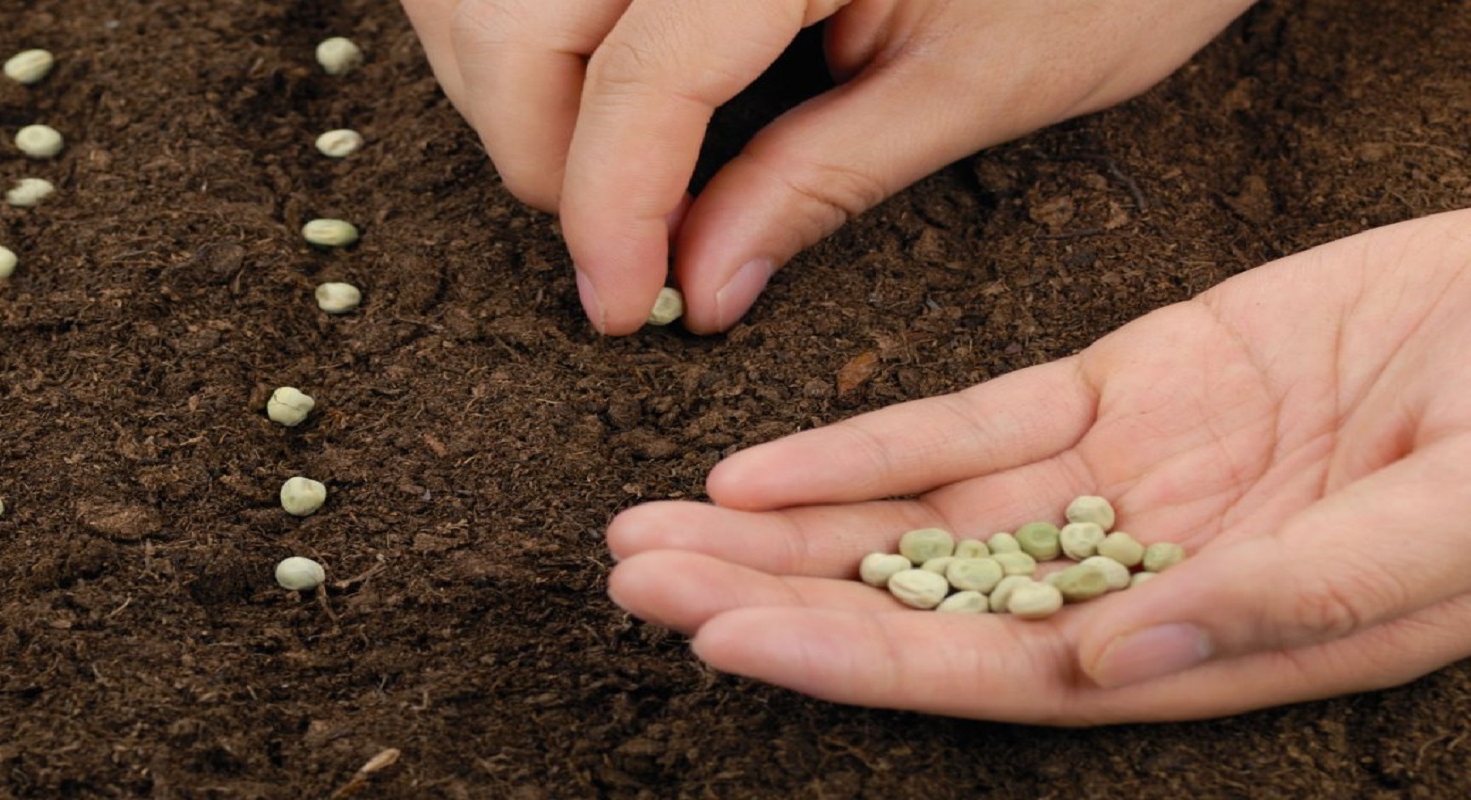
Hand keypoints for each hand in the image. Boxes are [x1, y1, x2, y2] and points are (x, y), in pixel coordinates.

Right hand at [401, 0, 1255, 333]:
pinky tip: (595, 72)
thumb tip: (694, 282)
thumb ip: (815, 180)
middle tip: (617, 239)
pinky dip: (530, 21)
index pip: (640, 71)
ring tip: (606, 158)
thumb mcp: (977, 81)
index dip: (606, 207)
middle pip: (512, 15)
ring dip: (512, 74)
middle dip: (534, 145)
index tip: (617, 306)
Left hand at [606, 209, 1470, 723]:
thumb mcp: (1453, 530)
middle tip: (632, 582)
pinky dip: (868, 440)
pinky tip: (763, 462)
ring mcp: (1121, 481)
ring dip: (782, 525)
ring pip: (917, 515)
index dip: (854, 660)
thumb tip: (1113, 662)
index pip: (994, 675)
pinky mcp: (1126, 386)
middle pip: (919, 602)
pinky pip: (975, 420)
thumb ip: (1288, 600)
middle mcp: (1136, 580)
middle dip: (770, 595)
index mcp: (1208, 650)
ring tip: (652, 530)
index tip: (722, 639)